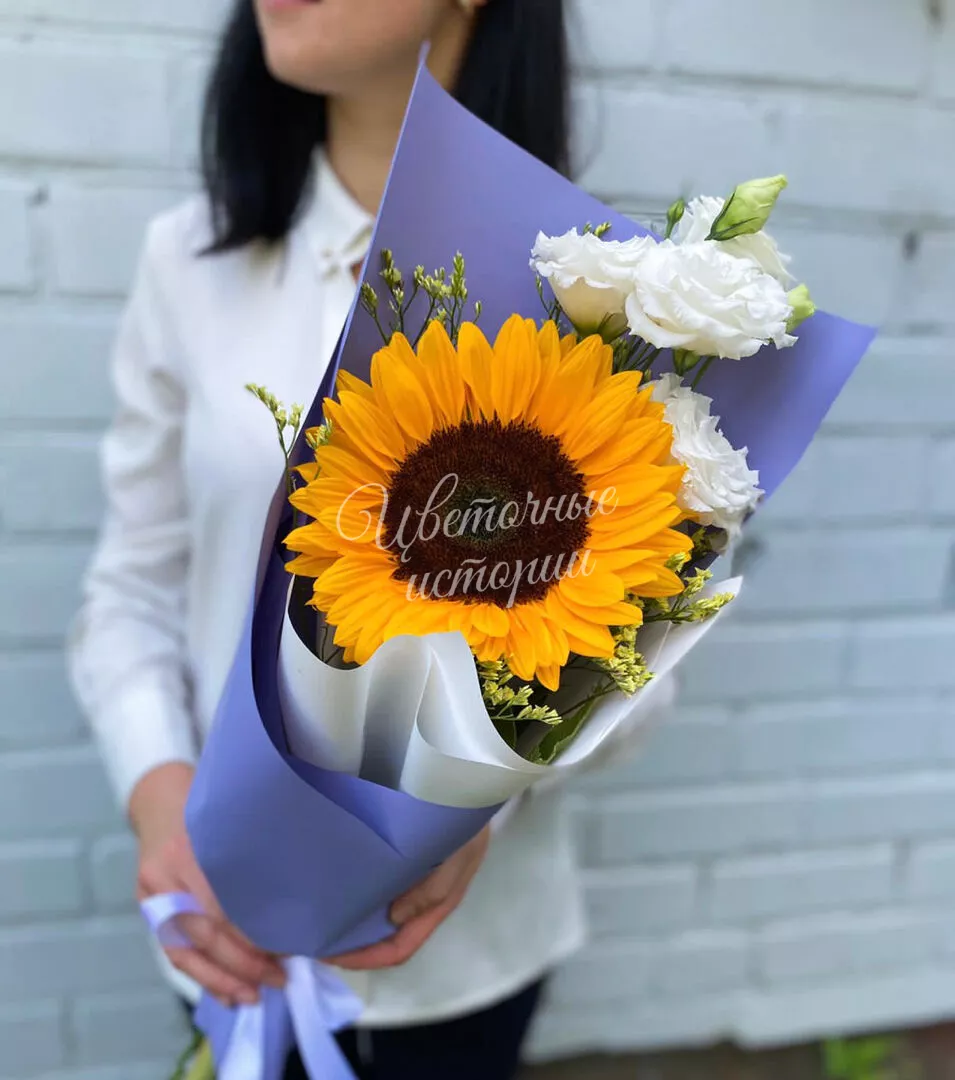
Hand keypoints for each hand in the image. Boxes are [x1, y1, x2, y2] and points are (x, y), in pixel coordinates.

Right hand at [131, 763, 286, 1006]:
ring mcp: (153, 894)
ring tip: (256, 995)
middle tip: (280, 977)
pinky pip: (176, 952)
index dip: (251, 930)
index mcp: (193, 844)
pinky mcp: (150, 910)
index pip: (222, 901)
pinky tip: (229, 993)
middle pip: (205, 931)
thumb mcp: (232, 814)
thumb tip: (302, 891)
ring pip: (187, 950)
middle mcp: (168, 872)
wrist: (159, 799)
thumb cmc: (208, 805)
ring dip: (223, 979)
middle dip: (244, 962)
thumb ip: (258, 847)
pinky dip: (204, 977)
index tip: (287, 945)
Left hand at [328, 826, 490, 971]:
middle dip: (355, 945)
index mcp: (434, 908)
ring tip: (323, 916)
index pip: (399, 948)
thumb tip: (394, 919)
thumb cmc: (466, 827)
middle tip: (318, 938)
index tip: (331, 954)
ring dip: (355, 922)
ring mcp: (411, 884)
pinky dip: (360, 895)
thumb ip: (432, 890)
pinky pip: (380, 890)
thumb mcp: (458, 858)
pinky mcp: (404, 866)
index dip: (366, 958)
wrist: (470, 794)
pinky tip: (341, 886)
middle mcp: (420, 902)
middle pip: (386, 938)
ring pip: (381, 917)